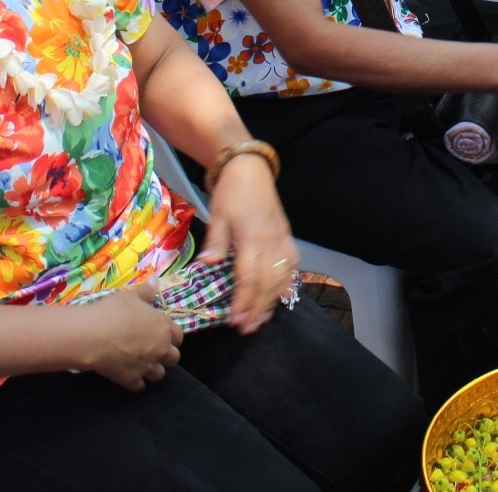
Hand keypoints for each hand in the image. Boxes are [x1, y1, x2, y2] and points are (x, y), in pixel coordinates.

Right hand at [85, 281, 182, 390]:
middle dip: (166, 356)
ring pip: (159, 375)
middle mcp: (160, 348)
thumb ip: (146, 291)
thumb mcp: (130, 295)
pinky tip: (128, 375)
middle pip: (174, 358)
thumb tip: (155, 282)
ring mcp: (147, 366)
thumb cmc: (112, 311)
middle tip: (153, 350)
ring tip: (142, 364)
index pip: (179, 336)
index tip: (163, 335)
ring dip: (152, 370)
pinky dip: (136, 382)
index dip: (172, 336)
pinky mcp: (132, 380)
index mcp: (163, 326)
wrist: (91, 335)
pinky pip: (140, 386)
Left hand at [200, 154, 296, 333]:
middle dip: (257, 308)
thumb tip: (205, 265)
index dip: (243, 301)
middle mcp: (272, 242)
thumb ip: (215, 242)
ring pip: (282, 278)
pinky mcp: (287, 238)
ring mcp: (282, 240)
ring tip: (260, 320)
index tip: (234, 320)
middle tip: (245, 329)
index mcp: (253, 238)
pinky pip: (291, 267)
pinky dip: (286, 285)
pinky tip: (278, 298)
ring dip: (271, 302)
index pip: (249, 277)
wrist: (251, 169)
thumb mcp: (218, 214)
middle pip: (268, 283)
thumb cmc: (231, 192)